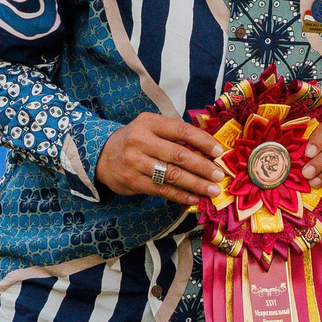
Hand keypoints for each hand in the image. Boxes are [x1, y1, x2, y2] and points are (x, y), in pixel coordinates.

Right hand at [97, 112, 226, 205]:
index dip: (203, 141)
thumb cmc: (136, 140)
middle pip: (178, 155)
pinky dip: (181, 195)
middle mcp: (140, 140)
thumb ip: (175, 134)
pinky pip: (162, 190)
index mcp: (149, 122)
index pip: (182, 130)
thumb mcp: (151, 128)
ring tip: (212, 190)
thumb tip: (210, 147)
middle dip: (202, 166)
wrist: (102, 155)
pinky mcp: (132, 181)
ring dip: (195, 184)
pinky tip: (194, 198)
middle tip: (219, 175)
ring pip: (171, 175)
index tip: (219, 152)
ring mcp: (135, 162)